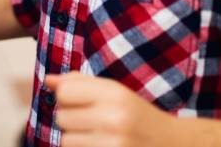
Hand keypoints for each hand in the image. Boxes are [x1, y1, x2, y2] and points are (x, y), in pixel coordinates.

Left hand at [46, 72, 178, 146]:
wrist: (172, 145)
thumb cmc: (137, 116)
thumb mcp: (114, 92)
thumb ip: (79, 83)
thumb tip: (48, 80)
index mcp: (115, 95)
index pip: (64, 92)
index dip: (66, 97)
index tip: (79, 101)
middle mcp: (114, 120)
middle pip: (61, 118)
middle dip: (71, 120)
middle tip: (92, 122)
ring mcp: (113, 145)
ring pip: (65, 141)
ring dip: (76, 140)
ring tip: (97, 137)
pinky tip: (99, 146)